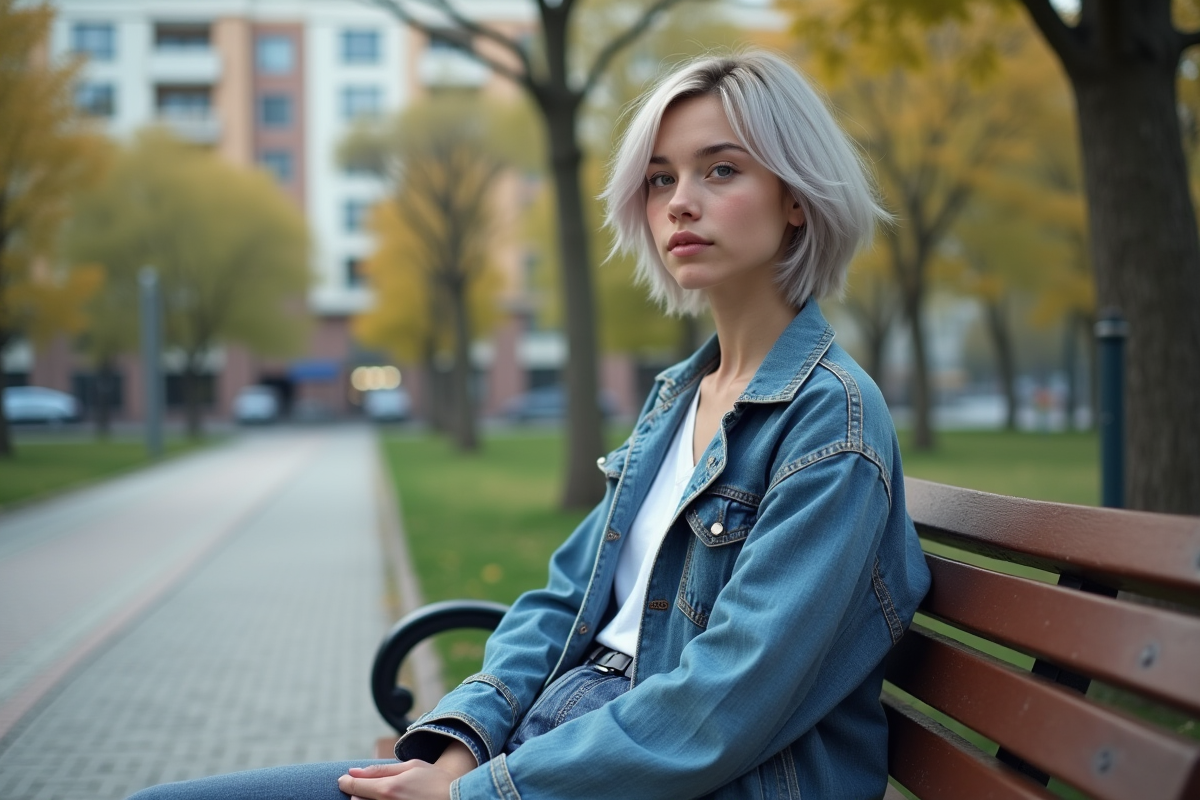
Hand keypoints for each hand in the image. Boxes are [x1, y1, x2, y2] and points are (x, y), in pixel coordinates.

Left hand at [338, 742, 476, 799]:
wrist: (459, 799)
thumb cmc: (436, 781)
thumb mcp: (411, 767)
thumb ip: (380, 771)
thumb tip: (353, 771)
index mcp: (388, 790)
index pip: (354, 786)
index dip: (345, 781)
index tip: (343, 779)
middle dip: (358, 792)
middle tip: (370, 787)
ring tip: (386, 795)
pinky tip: (389, 799)